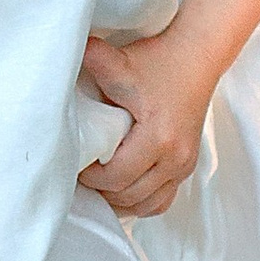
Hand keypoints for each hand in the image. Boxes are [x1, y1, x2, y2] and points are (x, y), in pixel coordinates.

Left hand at [76, 29, 214, 219]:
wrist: (196, 56)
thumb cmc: (158, 60)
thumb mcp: (121, 62)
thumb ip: (93, 60)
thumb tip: (63, 58)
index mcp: (158, 138)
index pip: (116, 177)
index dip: (90, 176)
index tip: (76, 162)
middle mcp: (176, 157)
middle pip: (129, 195)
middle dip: (101, 189)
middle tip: (81, 174)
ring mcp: (184, 165)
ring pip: (146, 204)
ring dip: (119, 199)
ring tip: (98, 183)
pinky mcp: (187, 165)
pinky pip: (162, 200)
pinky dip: (140, 201)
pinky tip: (122, 191)